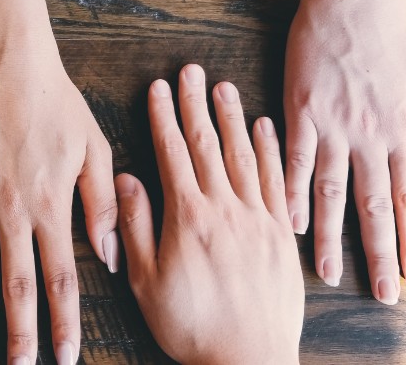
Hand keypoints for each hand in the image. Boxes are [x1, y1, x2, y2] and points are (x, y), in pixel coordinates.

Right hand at [0, 38, 117, 364]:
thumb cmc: (58, 103)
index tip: (65, 358)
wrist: (9, 63)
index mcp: (53, 205)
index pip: (61, 278)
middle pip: (17, 284)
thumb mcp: (95, 148)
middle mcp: (13, 210)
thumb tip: (109, 258)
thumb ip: (103, 205)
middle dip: (20, 334)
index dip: (64, 323)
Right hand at [116, 65, 303, 363]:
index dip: (164, 116)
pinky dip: (271, 151)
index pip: (172, 153)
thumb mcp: (145, 281)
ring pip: (244, 156)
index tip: (159, 87)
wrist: (249, 361)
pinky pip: (278, 182)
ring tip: (225, 87)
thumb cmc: (191, 327)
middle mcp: (226, 209)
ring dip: (233, 118)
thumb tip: (125, 180)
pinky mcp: (281, 236)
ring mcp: (258, 220)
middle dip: (196, 104)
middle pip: (208, 145)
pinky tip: (266, 129)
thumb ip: (134, 227)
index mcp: (188, 218)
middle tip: (192, 70)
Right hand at [284, 0, 405, 302]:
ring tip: (326, 273)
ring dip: (329, 236)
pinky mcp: (299, 110)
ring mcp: (329, 124)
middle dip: (377, 254)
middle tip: (381, 294)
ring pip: (330, 191)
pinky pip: (293, 159)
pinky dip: (291, 192)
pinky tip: (288, 221)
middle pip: (371, 206)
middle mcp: (366, 135)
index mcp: (401, 128)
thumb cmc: (401, 26)